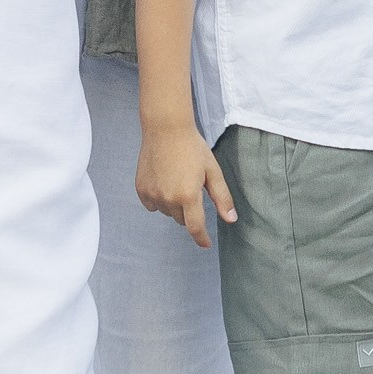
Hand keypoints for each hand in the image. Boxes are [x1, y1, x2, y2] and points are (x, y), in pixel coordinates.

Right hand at [136, 120, 237, 248]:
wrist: (166, 129)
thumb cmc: (193, 148)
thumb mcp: (213, 171)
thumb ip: (222, 198)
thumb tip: (231, 219)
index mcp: (188, 196)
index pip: (195, 227)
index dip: (201, 238)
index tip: (205, 244)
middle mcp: (168, 199)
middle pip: (181, 219)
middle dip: (188, 211)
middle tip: (191, 187)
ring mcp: (152, 195)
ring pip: (166, 212)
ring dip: (173, 204)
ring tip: (176, 179)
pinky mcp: (141, 189)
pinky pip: (152, 205)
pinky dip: (159, 199)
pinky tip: (163, 181)